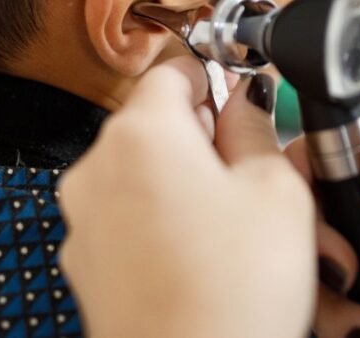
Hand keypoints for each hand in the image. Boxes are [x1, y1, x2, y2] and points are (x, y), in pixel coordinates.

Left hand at [58, 57, 316, 337]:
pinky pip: (129, 220)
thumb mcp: (276, 189)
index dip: (216, 76)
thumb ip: (256, 127)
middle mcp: (96, 168)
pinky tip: (205, 257)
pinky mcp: (86, 265)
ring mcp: (84, 220)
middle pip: (154, 123)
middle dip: (205, 137)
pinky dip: (163, 224)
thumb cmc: (234, 291)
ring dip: (186, 183)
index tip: (245, 95)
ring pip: (143, 175)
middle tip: (257, 170)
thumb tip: (247, 97)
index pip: (174, 68)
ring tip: (238, 224)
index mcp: (141, 133)